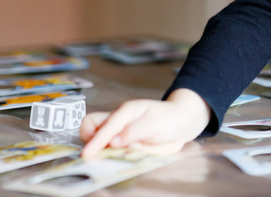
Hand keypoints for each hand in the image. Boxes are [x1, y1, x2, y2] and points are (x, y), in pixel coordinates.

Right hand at [80, 88, 210, 157]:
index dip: (96, 141)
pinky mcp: (125, 146)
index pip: (104, 126)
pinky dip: (116, 157)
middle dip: (91, 142)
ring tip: (130, 151)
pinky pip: (113, 153)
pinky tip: (135, 153)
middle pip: (91, 127)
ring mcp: (120, 135)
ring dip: (105, 152)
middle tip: (101, 153)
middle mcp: (119, 123)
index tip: (88, 154)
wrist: (182, 124)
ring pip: (100, 143)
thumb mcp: (153, 123)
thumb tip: (112, 142)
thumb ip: (133, 132)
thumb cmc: (168, 118)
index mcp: (125, 112)